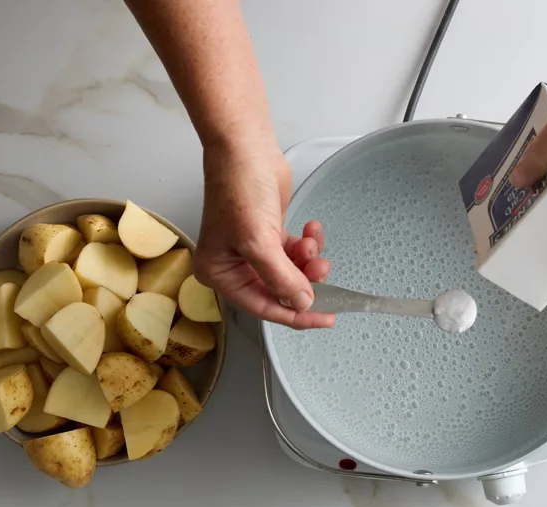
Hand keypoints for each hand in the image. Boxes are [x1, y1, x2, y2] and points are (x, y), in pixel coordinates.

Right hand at [194, 144, 335, 328]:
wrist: (246, 147)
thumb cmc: (239, 188)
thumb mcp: (259, 241)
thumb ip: (281, 278)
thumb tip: (301, 304)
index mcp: (220, 273)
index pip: (263, 307)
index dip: (296, 315)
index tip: (325, 318)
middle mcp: (234, 266)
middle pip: (279, 291)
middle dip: (304, 280)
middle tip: (322, 269)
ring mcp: (252, 250)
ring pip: (292, 272)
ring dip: (308, 261)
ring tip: (313, 243)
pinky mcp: (269, 235)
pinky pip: (295, 253)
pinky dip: (308, 244)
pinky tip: (311, 228)